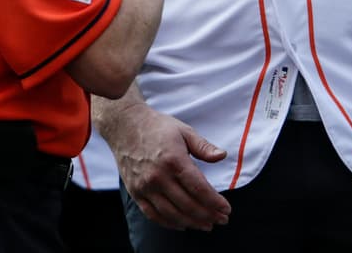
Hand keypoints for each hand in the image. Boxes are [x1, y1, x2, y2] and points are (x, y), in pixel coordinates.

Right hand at [100, 101, 229, 230]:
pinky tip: (183, 225)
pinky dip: (170, 224)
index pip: (199, 189)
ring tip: (206, 225)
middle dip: (209, 216)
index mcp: (174, 160)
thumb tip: (222, 156)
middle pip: (188, 205)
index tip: (227, 209)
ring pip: (172, 214)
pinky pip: (154, 215)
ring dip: (192, 223)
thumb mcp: (183, 131)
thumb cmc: (157, 127)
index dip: (215, 203)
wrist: (124, 125)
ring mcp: (145, 186)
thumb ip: (203, 146)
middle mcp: (158, 176)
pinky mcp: (135, 192)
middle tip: (222, 220)